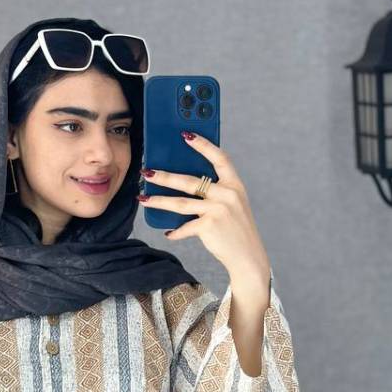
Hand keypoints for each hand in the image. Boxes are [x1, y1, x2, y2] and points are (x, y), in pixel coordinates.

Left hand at [139, 131, 270, 288]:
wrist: (248, 256)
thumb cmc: (236, 229)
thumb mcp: (232, 205)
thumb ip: (215, 192)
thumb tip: (182, 183)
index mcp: (235, 184)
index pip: (219, 157)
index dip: (203, 144)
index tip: (185, 134)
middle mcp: (228, 193)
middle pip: (190, 180)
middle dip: (164, 176)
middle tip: (146, 172)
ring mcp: (219, 209)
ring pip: (181, 202)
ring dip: (159, 200)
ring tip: (143, 198)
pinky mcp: (210, 226)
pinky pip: (185, 226)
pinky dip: (175, 231)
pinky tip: (168, 233)